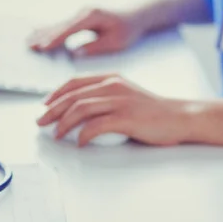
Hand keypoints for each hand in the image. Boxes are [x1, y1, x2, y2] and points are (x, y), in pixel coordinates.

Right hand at [27, 8, 144, 56]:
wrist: (135, 16)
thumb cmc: (128, 30)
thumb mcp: (115, 42)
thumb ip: (95, 47)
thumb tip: (75, 53)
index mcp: (92, 16)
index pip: (70, 29)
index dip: (55, 39)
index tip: (44, 47)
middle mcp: (83, 12)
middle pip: (60, 26)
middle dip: (44, 37)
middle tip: (30, 46)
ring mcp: (80, 14)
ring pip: (58, 25)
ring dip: (42, 33)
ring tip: (28, 42)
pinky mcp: (79, 18)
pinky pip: (61, 25)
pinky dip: (49, 30)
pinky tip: (37, 32)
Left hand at [36, 74, 190, 146]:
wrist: (181, 116)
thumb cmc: (152, 110)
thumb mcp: (125, 94)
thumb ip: (104, 96)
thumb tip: (77, 108)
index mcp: (111, 78)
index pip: (75, 82)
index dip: (56, 94)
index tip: (44, 105)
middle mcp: (113, 86)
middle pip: (73, 96)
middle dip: (52, 110)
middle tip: (40, 122)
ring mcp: (120, 101)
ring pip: (81, 109)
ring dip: (64, 123)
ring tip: (56, 134)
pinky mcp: (127, 118)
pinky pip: (96, 126)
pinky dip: (83, 135)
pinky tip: (79, 142)